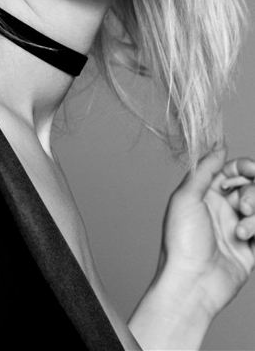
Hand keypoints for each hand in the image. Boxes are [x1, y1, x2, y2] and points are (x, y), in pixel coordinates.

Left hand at [159, 148, 254, 319]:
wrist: (192, 283)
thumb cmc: (182, 241)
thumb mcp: (186, 197)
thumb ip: (204, 169)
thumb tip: (219, 145)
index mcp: (205, 193)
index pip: (232, 170)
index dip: (244, 167)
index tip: (252, 169)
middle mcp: (222, 208)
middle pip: (251, 187)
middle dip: (252, 192)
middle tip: (243, 206)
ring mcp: (238, 228)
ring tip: (240, 230)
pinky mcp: (251, 249)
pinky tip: (246, 237)